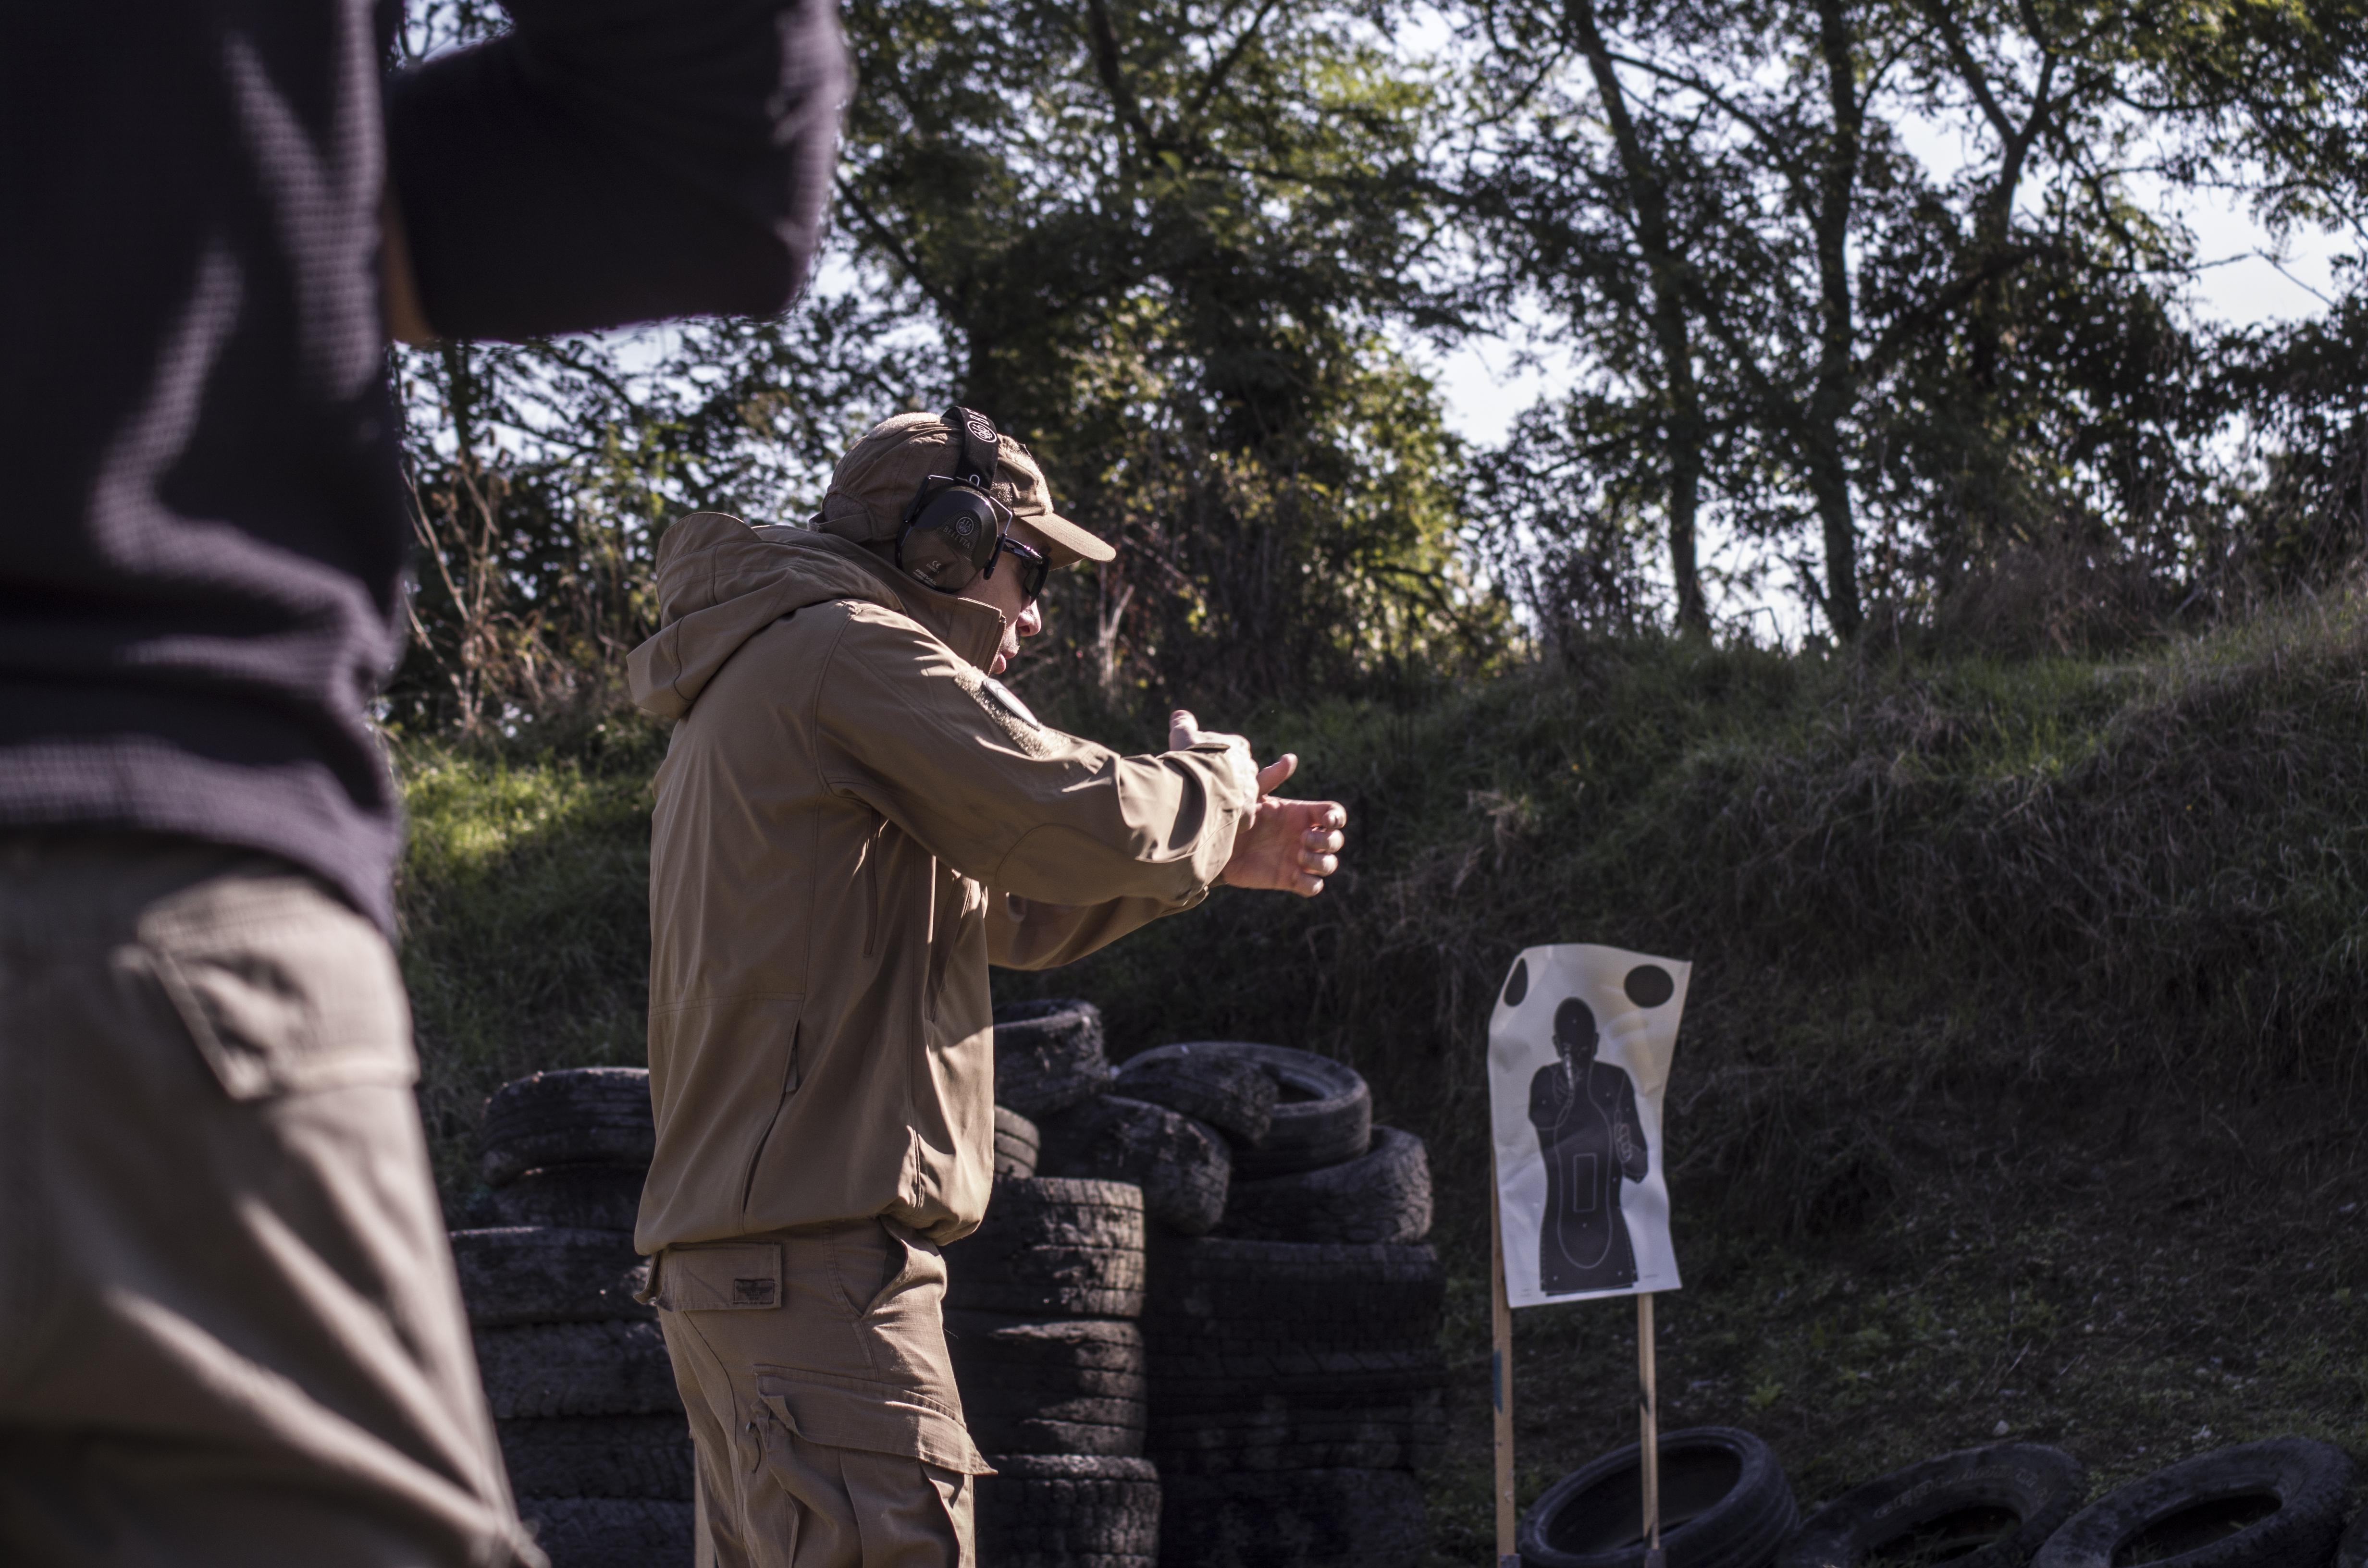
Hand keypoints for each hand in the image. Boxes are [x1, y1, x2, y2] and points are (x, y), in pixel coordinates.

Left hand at [1169, 710, 1347, 897]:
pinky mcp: (1288, 879)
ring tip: (1298, 856)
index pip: (1334, 814)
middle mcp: (1303, 837)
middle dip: (1327, 841)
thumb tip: (1290, 758)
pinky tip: (1296, 875)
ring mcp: (1298, 860)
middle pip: (1336, 840)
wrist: (1215, 845)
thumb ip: (1270, 778)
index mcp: (1300, 814)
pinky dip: (1312, 884)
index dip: (1337, 818)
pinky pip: (1313, 887)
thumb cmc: (1234, 815)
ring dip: (1321, 862)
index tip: (1325, 821)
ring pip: (1329, 865)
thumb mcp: (1250, 795)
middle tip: (1302, 840)